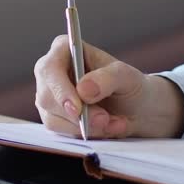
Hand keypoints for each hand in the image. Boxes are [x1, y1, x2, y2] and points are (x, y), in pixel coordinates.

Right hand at [34, 35, 183, 138]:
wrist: (136, 108)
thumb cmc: (129, 85)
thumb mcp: (126, 76)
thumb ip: (107, 78)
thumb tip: (83, 89)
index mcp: (64, 50)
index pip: (50, 68)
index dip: (59, 89)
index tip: (77, 108)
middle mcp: (51, 73)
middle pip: (47, 97)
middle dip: (78, 115)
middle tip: (105, 119)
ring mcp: (50, 97)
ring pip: (54, 119)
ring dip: (86, 126)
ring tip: (114, 122)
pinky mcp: (55, 118)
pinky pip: (63, 132)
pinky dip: (87, 134)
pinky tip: (108, 128)